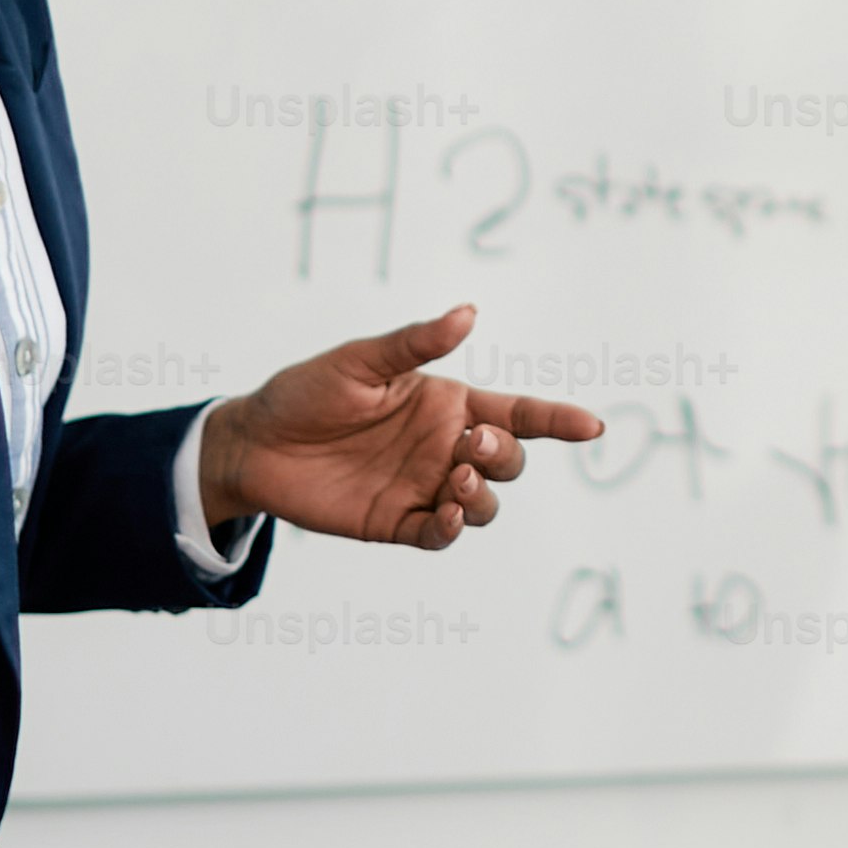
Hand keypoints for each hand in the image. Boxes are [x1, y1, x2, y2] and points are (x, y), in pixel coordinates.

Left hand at [199, 303, 605, 550]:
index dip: (557, 420)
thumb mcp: (360, 361)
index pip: (518, 414)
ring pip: (483, 503)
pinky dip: (451, 529)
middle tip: (469, 444)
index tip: (592, 427)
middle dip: (504, 455)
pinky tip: (443, 514)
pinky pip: (440, 535)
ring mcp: (424, 487)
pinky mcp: (397, 522)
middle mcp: (445, 447)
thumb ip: (415, 344)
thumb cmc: (308, 391)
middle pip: (508, 462)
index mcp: (447, 405)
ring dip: (482, 495)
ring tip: (454, 478)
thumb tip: (468, 312)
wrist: (256, 442)